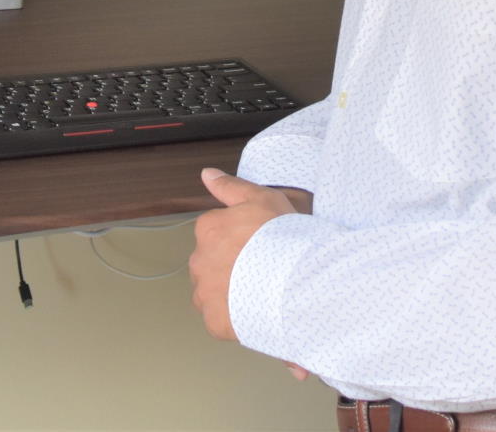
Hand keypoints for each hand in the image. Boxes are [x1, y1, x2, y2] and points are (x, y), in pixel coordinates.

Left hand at [187, 167, 297, 342]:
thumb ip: (230, 187)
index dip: (241, 240)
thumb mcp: (262, 198)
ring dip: (231, 293)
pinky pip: (221, 319)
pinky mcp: (214, 321)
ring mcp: (205, 292)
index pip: (216, 233)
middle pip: (213, 263)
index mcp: (208, 229)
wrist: (296, 279)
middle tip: (264, 269)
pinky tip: (257, 310)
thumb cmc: (283, 237)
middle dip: (233, 266)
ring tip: (262, 292)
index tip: (260, 245)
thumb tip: (206, 174)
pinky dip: (235, 318)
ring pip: (214, 292)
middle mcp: (199, 260)